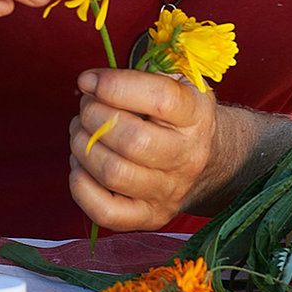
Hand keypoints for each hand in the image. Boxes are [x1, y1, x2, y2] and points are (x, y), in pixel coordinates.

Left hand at [67, 67, 222, 230]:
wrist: (210, 162)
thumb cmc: (179, 116)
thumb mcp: (177, 84)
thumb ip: (140, 74)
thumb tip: (90, 82)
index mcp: (196, 116)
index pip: (160, 98)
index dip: (115, 86)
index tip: (89, 80)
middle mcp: (187, 157)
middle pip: (132, 140)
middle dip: (93, 117)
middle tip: (86, 106)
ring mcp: (169, 191)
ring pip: (113, 173)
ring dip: (83, 146)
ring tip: (81, 131)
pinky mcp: (151, 216)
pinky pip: (105, 211)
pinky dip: (81, 186)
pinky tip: (81, 164)